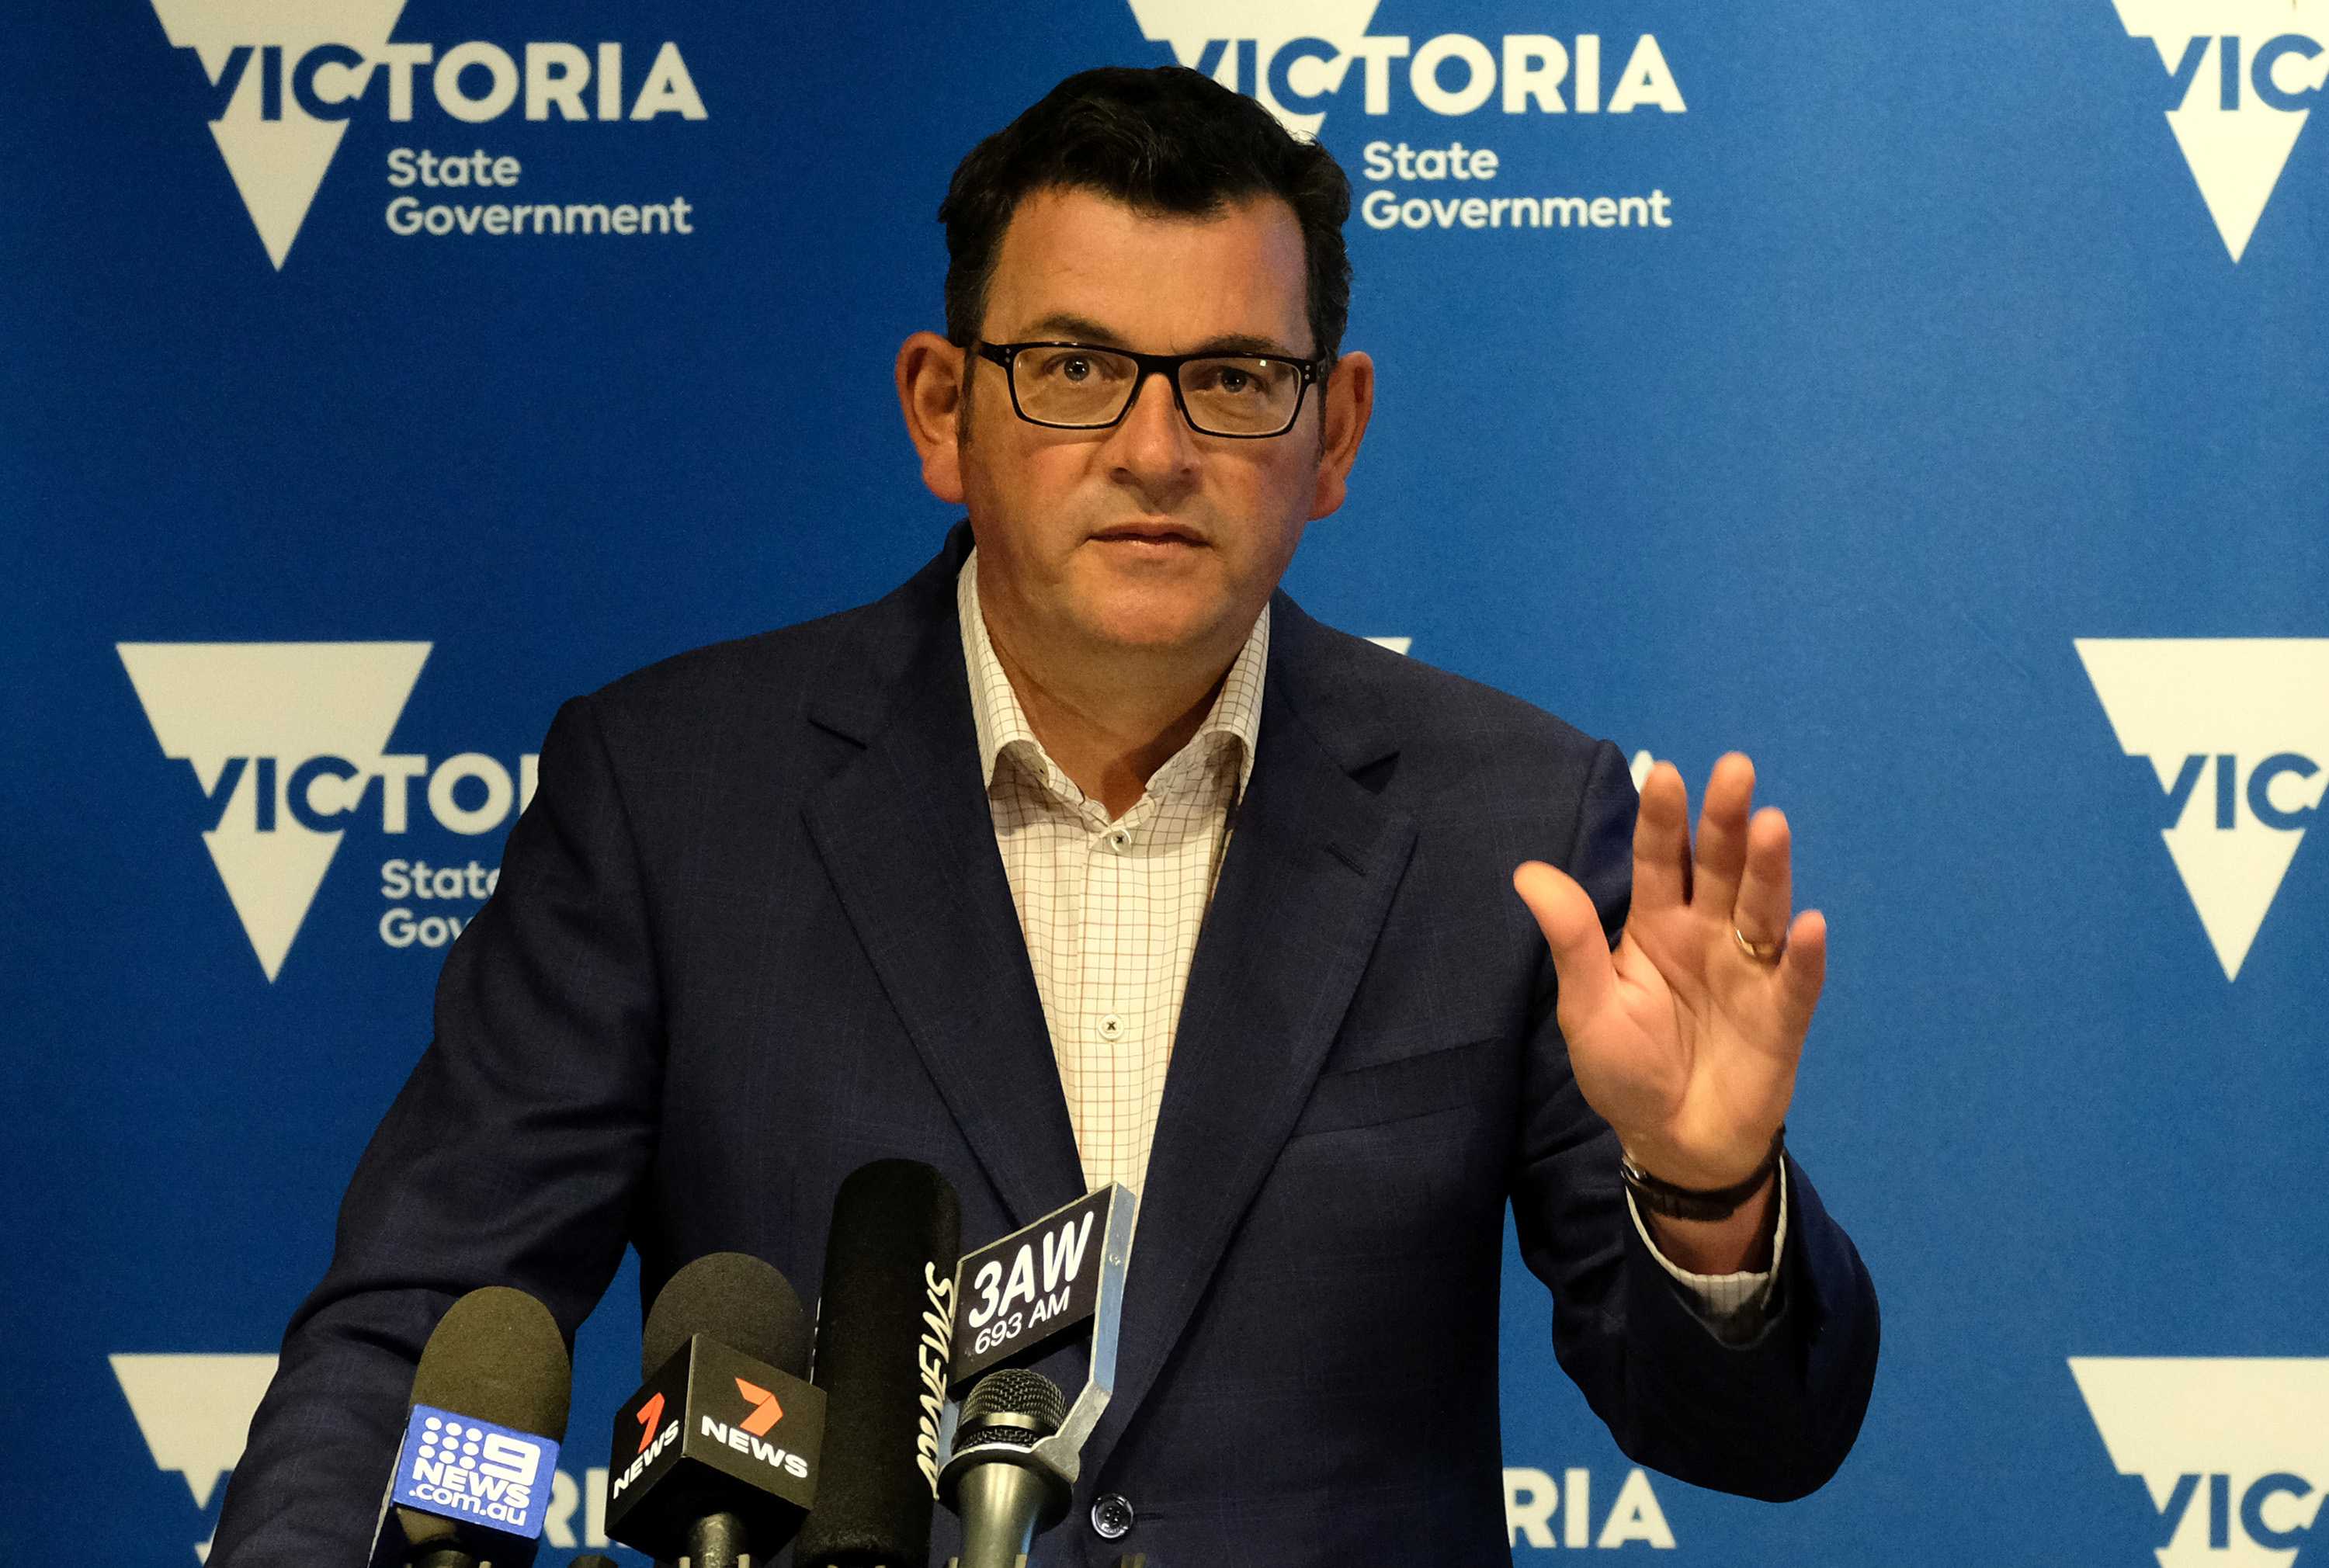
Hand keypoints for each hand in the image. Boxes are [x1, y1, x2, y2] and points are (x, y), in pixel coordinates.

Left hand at [1513, 753, 1825, 1191]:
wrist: (1672, 1141)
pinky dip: (1804, 956)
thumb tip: (1527, 871)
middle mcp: (1709, 933)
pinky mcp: (1783, 1016)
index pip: (1660, 861)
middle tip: (1735, 769)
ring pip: (1763, 909)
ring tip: (1771, 825)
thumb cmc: (1626, 1069)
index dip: (1663, 820)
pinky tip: (1810, 926)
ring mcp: (1750, 970)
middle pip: (1720, 868)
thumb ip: (1571, 940)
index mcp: (1657, 925)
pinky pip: (1796, 981)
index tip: (1664, 773)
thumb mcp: (1588, 1007)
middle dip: (1726, 820)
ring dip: (1769, 870)